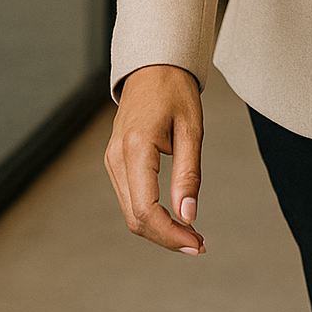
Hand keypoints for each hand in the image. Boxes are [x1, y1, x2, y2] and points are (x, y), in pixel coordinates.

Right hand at [104, 64, 205, 254]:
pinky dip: (151, 214)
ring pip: (131, 212)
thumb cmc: (175, 90)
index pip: (145, 209)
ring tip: (191, 234)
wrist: (153, 66)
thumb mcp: (191, 129)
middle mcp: (116, 158)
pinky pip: (130, 199)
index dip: (170, 234)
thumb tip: (188, 215)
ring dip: (159, 229)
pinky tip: (174, 217)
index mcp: (135, 147)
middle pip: (135, 218)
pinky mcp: (115, 162)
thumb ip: (188, 173)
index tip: (196, 243)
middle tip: (199, 245)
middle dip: (166, 237)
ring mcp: (112, 160)